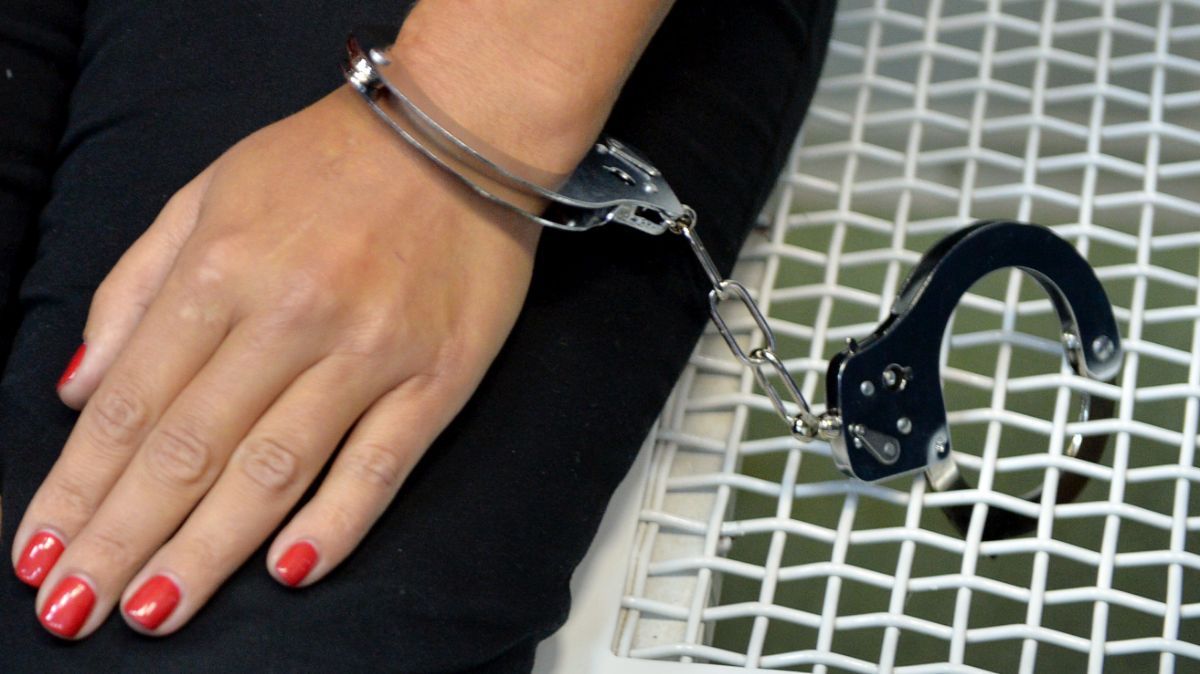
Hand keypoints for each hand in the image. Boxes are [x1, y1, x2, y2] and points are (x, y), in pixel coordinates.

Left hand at [10, 85, 542, 637]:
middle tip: (74, 611)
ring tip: (153, 612)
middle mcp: (290, 317)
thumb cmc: (326, 162)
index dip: (80, 486)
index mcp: (222, 268)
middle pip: (190, 451)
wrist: (458, 130)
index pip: (134, 403)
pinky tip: (288, 573)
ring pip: (274, 471)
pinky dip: (335, 524)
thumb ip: (137, 286)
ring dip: (206, 552)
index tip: (40, 552)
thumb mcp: (207, 194)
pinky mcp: (439, 377)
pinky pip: (381, 464)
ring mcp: (370, 352)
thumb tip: (83, 387)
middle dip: (122, 539)